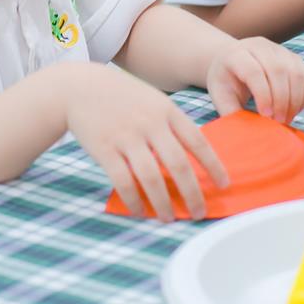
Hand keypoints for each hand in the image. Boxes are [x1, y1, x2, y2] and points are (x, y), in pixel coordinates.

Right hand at [65, 65, 228, 221]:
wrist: (79, 87)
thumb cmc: (121, 96)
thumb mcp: (152, 99)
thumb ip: (171, 123)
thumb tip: (194, 155)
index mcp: (166, 110)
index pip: (197, 142)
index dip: (213, 166)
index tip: (224, 185)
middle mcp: (149, 123)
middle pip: (178, 164)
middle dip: (192, 193)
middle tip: (200, 211)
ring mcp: (126, 136)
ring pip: (152, 177)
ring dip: (163, 202)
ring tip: (170, 217)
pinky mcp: (104, 149)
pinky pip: (123, 181)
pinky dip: (134, 199)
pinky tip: (140, 210)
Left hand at [206, 37, 303, 123]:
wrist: (233, 61)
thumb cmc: (226, 83)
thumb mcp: (221, 97)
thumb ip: (232, 113)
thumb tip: (249, 135)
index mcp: (236, 54)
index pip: (254, 71)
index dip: (263, 95)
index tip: (265, 116)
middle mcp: (259, 46)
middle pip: (278, 70)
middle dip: (281, 100)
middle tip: (278, 122)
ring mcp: (279, 49)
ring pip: (295, 73)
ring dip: (295, 100)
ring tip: (286, 119)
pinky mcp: (294, 57)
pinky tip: (294, 110)